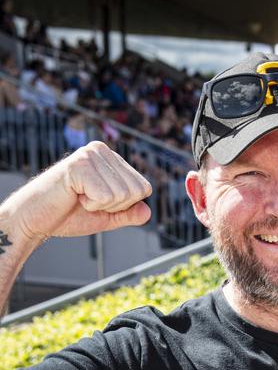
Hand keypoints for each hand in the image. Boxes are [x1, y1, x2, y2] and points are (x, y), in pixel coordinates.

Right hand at [3, 141, 151, 246]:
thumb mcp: (105, 216)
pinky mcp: (79, 165)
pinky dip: (91, 205)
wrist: (36, 219)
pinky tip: (74, 196)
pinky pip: (105, 196)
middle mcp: (102, 150)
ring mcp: (90, 155)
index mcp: (111, 158)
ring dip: (100, 205)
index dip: (124, 206)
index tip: (99, 202)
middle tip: (87, 201)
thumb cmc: (68, 214)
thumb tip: (148, 211)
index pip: (143, 188)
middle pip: (136, 191)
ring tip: (79, 197)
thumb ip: (127, 214)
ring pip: (122, 194)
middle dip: (114, 206)